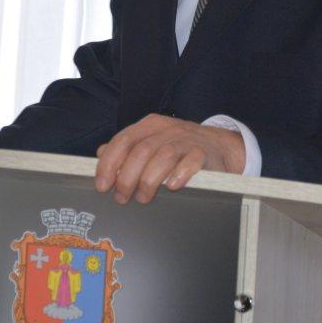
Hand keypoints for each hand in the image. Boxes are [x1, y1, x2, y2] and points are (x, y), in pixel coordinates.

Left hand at [93, 114, 245, 204]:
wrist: (220, 147)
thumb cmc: (181, 148)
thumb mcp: (152, 142)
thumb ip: (128, 148)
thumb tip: (101, 153)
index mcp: (149, 126)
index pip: (123, 140)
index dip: (110, 163)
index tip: (102, 184)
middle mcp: (166, 130)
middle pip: (141, 151)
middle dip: (127, 177)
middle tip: (122, 197)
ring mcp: (186, 140)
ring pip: (163, 156)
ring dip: (149, 180)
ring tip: (143, 197)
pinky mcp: (204, 153)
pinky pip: (191, 161)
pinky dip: (180, 174)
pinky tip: (172, 187)